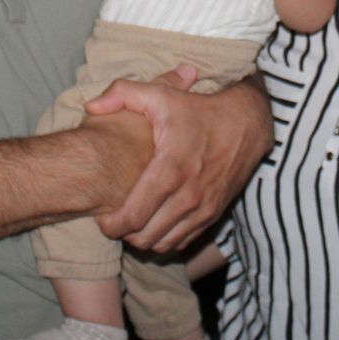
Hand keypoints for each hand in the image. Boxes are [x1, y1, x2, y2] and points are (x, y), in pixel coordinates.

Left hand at [88, 69, 270, 252]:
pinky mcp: (214, 214)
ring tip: (132, 221)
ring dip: (143, 239)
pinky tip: (154, 222)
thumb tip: (91, 107)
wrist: (247, 123)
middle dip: (123, 234)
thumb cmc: (198, 110)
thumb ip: (121, 94)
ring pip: (163, 245)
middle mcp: (189, 195)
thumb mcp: (161, 95)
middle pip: (144, 237)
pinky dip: (165, 239)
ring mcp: (204, 208)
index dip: (111, 225)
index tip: (101, 217)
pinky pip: (182, 242)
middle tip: (113, 220)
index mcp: (171, 169)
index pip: (133, 216)